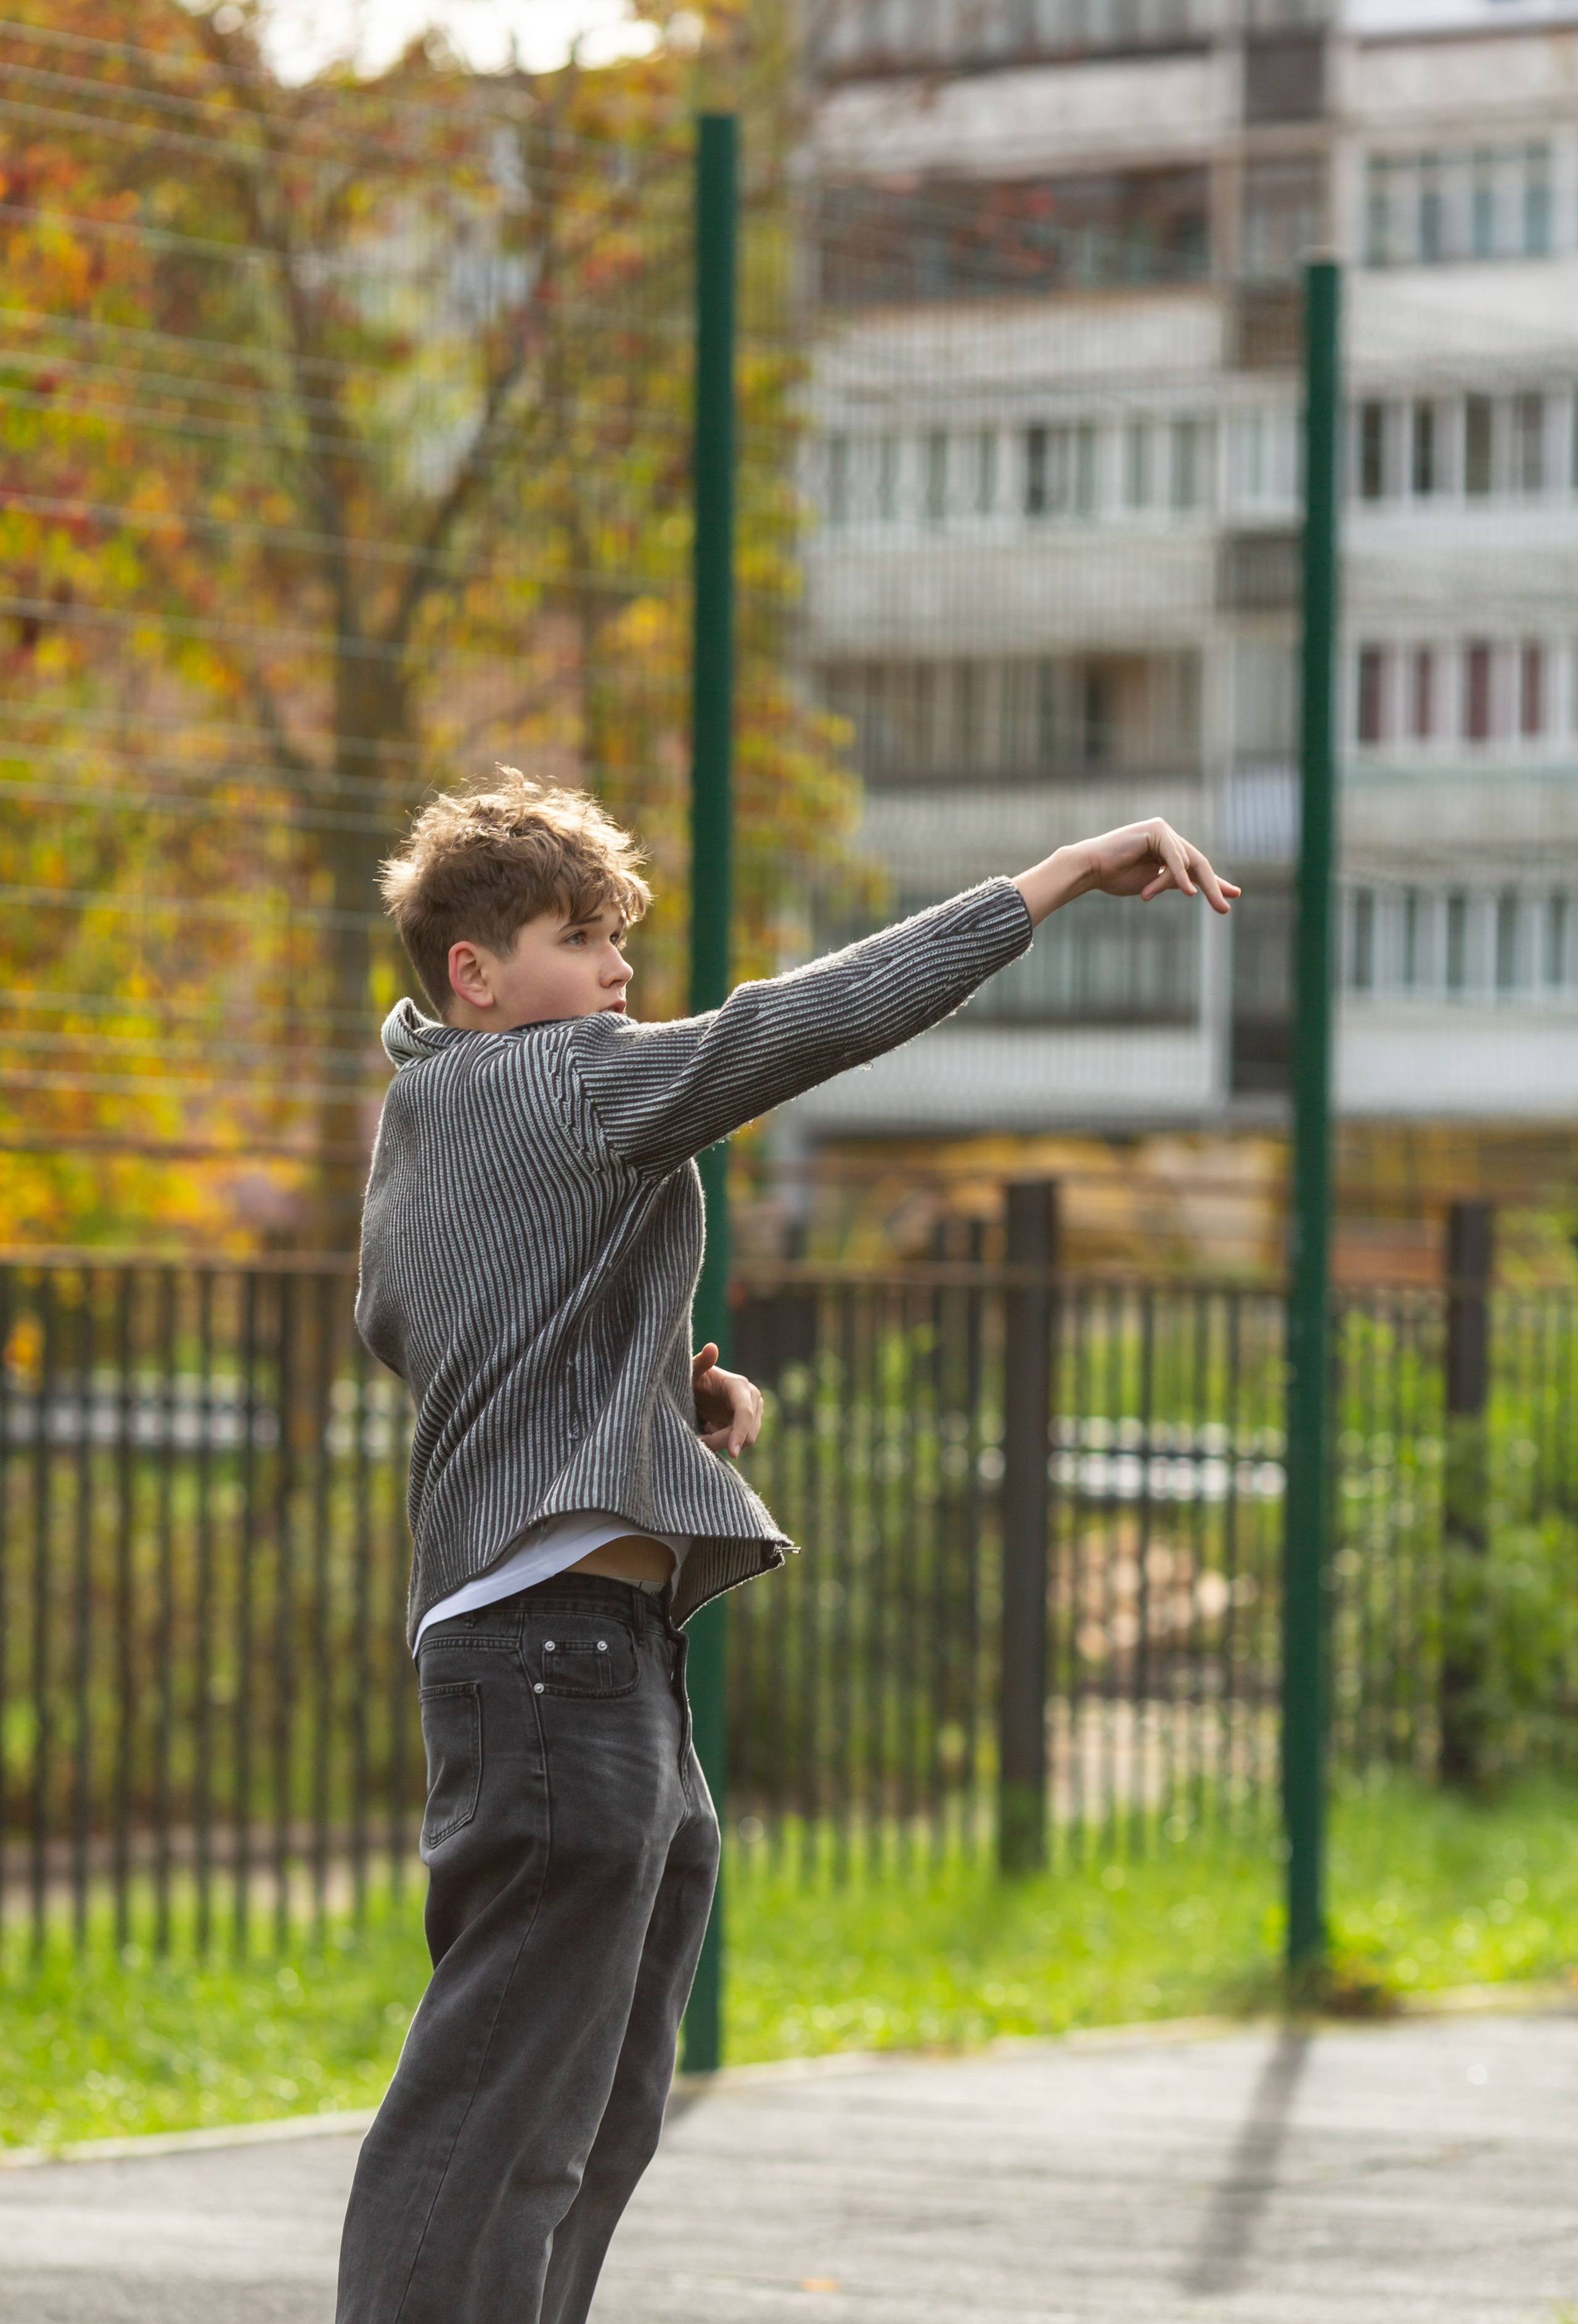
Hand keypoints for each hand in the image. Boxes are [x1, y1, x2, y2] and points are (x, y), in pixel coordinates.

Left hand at [692, 1345, 763, 1457]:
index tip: (732, 1453)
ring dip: (721, 1443)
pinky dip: (723, 1443)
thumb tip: (712, 1347)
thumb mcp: (691, 1371)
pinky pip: (740, 1443)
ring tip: (702, 1430)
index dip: (739, 1433)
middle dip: (722, 1442)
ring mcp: (754, 1412)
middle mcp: (753, 1398)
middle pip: (748, 1433)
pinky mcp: (750, 1424)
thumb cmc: (691, 1378)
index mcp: (740, 1386)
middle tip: (697, 1439)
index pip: (745, 1413)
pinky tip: (709, 1430)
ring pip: (746, 1441)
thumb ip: (700, 1362)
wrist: (695, 1388)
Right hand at [1080, 819, 1239, 909]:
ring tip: (1163, 896)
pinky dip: (1179, 874)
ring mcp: (1162, 830)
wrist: (1089, 869)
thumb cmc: (1114, 877)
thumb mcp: (1153, 883)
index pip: (1195, 866)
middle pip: (1198, 863)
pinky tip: (1188, 890)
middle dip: (1213, 886)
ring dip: (1180, 884)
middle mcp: (1167, 836)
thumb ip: (1174, 881)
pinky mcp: (1156, 830)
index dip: (1215, 882)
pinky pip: (1175, 856)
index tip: (1233, 894)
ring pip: (1187, 862)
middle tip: (1224, 909)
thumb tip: (1196, 889)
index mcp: (1166, 849)